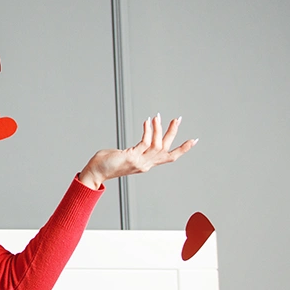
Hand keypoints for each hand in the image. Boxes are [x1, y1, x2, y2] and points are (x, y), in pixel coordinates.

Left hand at [82, 113, 197, 183]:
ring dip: (159, 129)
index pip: (169, 157)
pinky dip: (148, 131)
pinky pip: (144, 143)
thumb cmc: (106, 163)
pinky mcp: (131, 157)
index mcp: (146, 164)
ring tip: (158, 117)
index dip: (183, 149)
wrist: (95, 172)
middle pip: (166, 149)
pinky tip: (147, 121)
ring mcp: (139, 161)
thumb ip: (136, 150)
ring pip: (157, 145)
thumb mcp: (126, 156)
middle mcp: (145, 164)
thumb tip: (140, 142)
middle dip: (173, 133)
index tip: (194, 140)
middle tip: (178, 119)